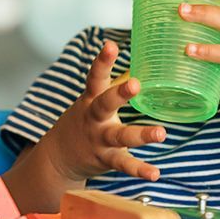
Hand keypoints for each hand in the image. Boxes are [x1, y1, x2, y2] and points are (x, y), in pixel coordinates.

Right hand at [42, 40, 165, 181]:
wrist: (57, 158)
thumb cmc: (84, 122)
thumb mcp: (92, 101)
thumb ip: (114, 85)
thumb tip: (143, 62)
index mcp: (91, 100)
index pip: (95, 77)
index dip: (102, 61)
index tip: (110, 45)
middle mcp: (94, 118)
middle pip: (105, 104)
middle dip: (119, 94)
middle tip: (135, 83)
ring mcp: (99, 140)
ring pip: (119, 136)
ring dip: (141, 135)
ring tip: (161, 133)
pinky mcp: (105, 159)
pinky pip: (123, 164)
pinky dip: (139, 169)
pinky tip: (155, 173)